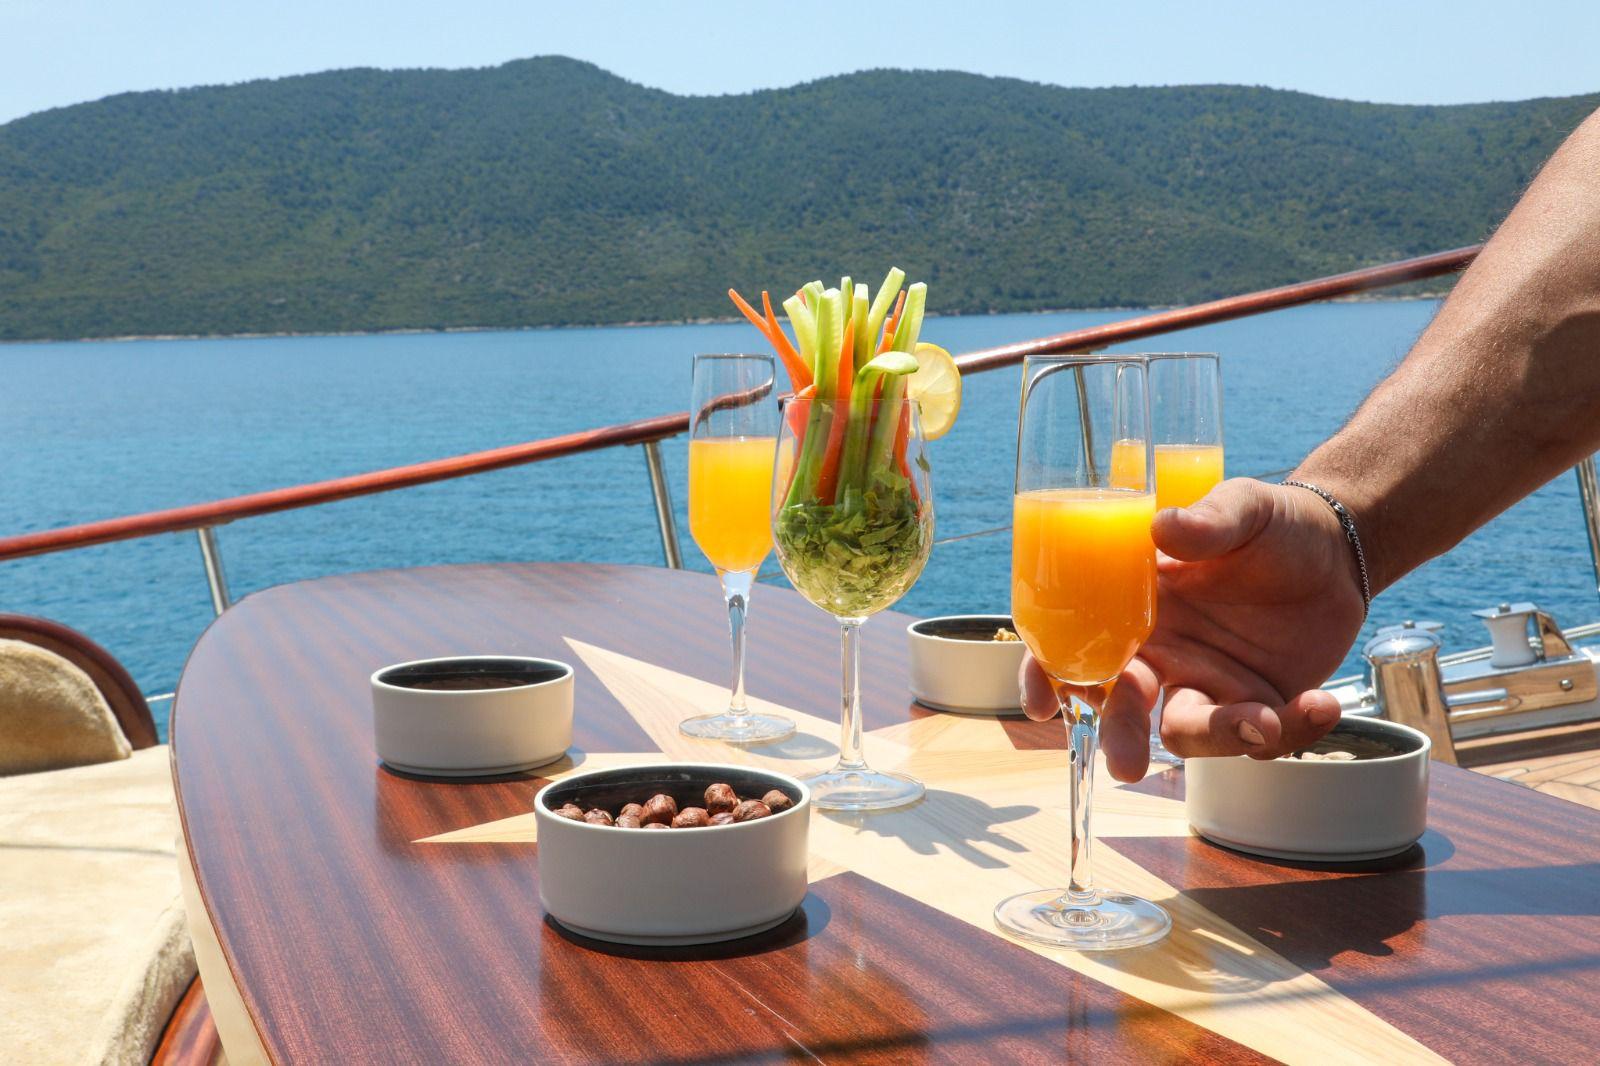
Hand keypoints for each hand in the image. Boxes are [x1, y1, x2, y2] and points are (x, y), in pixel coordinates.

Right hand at [1020, 478, 1359, 780]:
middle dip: (1121, 736)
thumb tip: (1163, 526)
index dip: (1047, 676)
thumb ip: (1208, 521)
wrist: (1338, 551)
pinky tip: (1321, 703)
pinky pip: (1260, 739)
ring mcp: (1207, 684)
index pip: (1073, 646)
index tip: (1042, 704)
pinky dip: (1291, 732)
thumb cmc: (1272, 523)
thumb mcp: (1244, 506)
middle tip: (1127, 765)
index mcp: (1135, 608)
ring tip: (1266, 719)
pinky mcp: (1256, 706)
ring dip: (1220, 736)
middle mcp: (1160, 654)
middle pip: (1122, 707)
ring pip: (1188, 732)